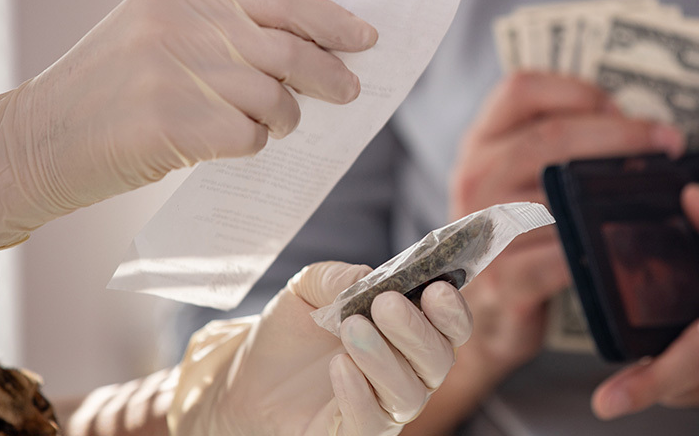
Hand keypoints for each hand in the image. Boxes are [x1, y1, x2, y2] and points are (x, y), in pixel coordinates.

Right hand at [0, 0, 376, 249]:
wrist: (30, 144)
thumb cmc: (106, 97)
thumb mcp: (152, 39)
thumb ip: (217, 33)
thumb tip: (307, 51)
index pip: (276, 0)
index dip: (330, 20)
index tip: (366, 37)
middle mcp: (174, 26)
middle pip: (286, 50)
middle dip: (329, 74)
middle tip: (348, 93)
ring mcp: (168, 74)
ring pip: (271, 98)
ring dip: (286, 120)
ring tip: (273, 129)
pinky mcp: (165, 124)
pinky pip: (245, 136)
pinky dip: (252, 145)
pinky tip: (233, 147)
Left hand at [170, 261, 472, 435]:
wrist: (247, 374)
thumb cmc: (292, 331)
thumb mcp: (308, 289)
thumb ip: (339, 278)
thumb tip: (367, 277)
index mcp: (410, 332)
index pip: (451, 327)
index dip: (452, 311)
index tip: (436, 289)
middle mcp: (408, 372)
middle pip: (439, 360)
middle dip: (416, 330)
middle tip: (386, 304)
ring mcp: (384, 407)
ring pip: (410, 393)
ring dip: (384, 358)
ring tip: (352, 329)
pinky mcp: (354, 434)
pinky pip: (372, 422)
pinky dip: (359, 393)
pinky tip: (339, 366)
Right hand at [447, 72, 684, 380]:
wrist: (487, 319)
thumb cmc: (523, 238)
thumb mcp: (522, 181)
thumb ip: (560, 147)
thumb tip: (640, 128)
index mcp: (480, 143)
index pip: (520, 90)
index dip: (576, 89)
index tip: (621, 106)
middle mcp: (474, 179)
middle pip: (549, 136)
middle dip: (619, 134)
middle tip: (668, 142)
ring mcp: (484, 231)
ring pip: (557, 194)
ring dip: (617, 190)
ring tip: (662, 189)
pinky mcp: (505, 281)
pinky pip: (560, 256)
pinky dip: (600, 245)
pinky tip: (631, 241)